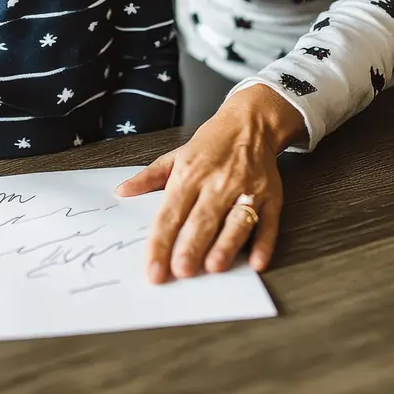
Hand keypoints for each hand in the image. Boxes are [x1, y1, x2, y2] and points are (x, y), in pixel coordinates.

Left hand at [116, 85, 304, 282]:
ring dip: (226, 244)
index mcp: (190, 174)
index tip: (153, 269)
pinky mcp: (271, 196)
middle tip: (181, 271)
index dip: (160, 243)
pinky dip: (264, 242)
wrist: (250, 122)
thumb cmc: (211, 144)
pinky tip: (258, 261)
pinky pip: (268, 222)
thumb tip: (122, 192)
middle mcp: (217, 183)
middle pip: (203, 219)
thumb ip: (149, 177)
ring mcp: (247, 189)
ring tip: (214, 267)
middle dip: (192, 246)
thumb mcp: (176, 155)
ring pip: (236, 221)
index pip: (170, 213)